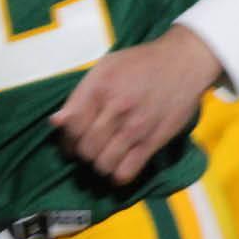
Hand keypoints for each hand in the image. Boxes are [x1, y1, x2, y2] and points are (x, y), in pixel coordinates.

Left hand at [50, 26, 221, 184]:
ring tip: (103, 159)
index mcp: (98, 89)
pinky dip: (118, 176)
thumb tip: (56, 122)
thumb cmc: (139, 64)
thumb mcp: (103, 68)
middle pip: (85, 148)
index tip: (71, 144)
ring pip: (103, 163)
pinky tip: (118, 170)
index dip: (66, 140)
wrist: (183, 63)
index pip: (70, 127)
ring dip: (99, 165)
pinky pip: (129, 170)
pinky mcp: (155, 140)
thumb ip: (79, 96)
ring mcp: (135, 126)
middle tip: (88, 151)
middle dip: (82, 154)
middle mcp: (115, 109)